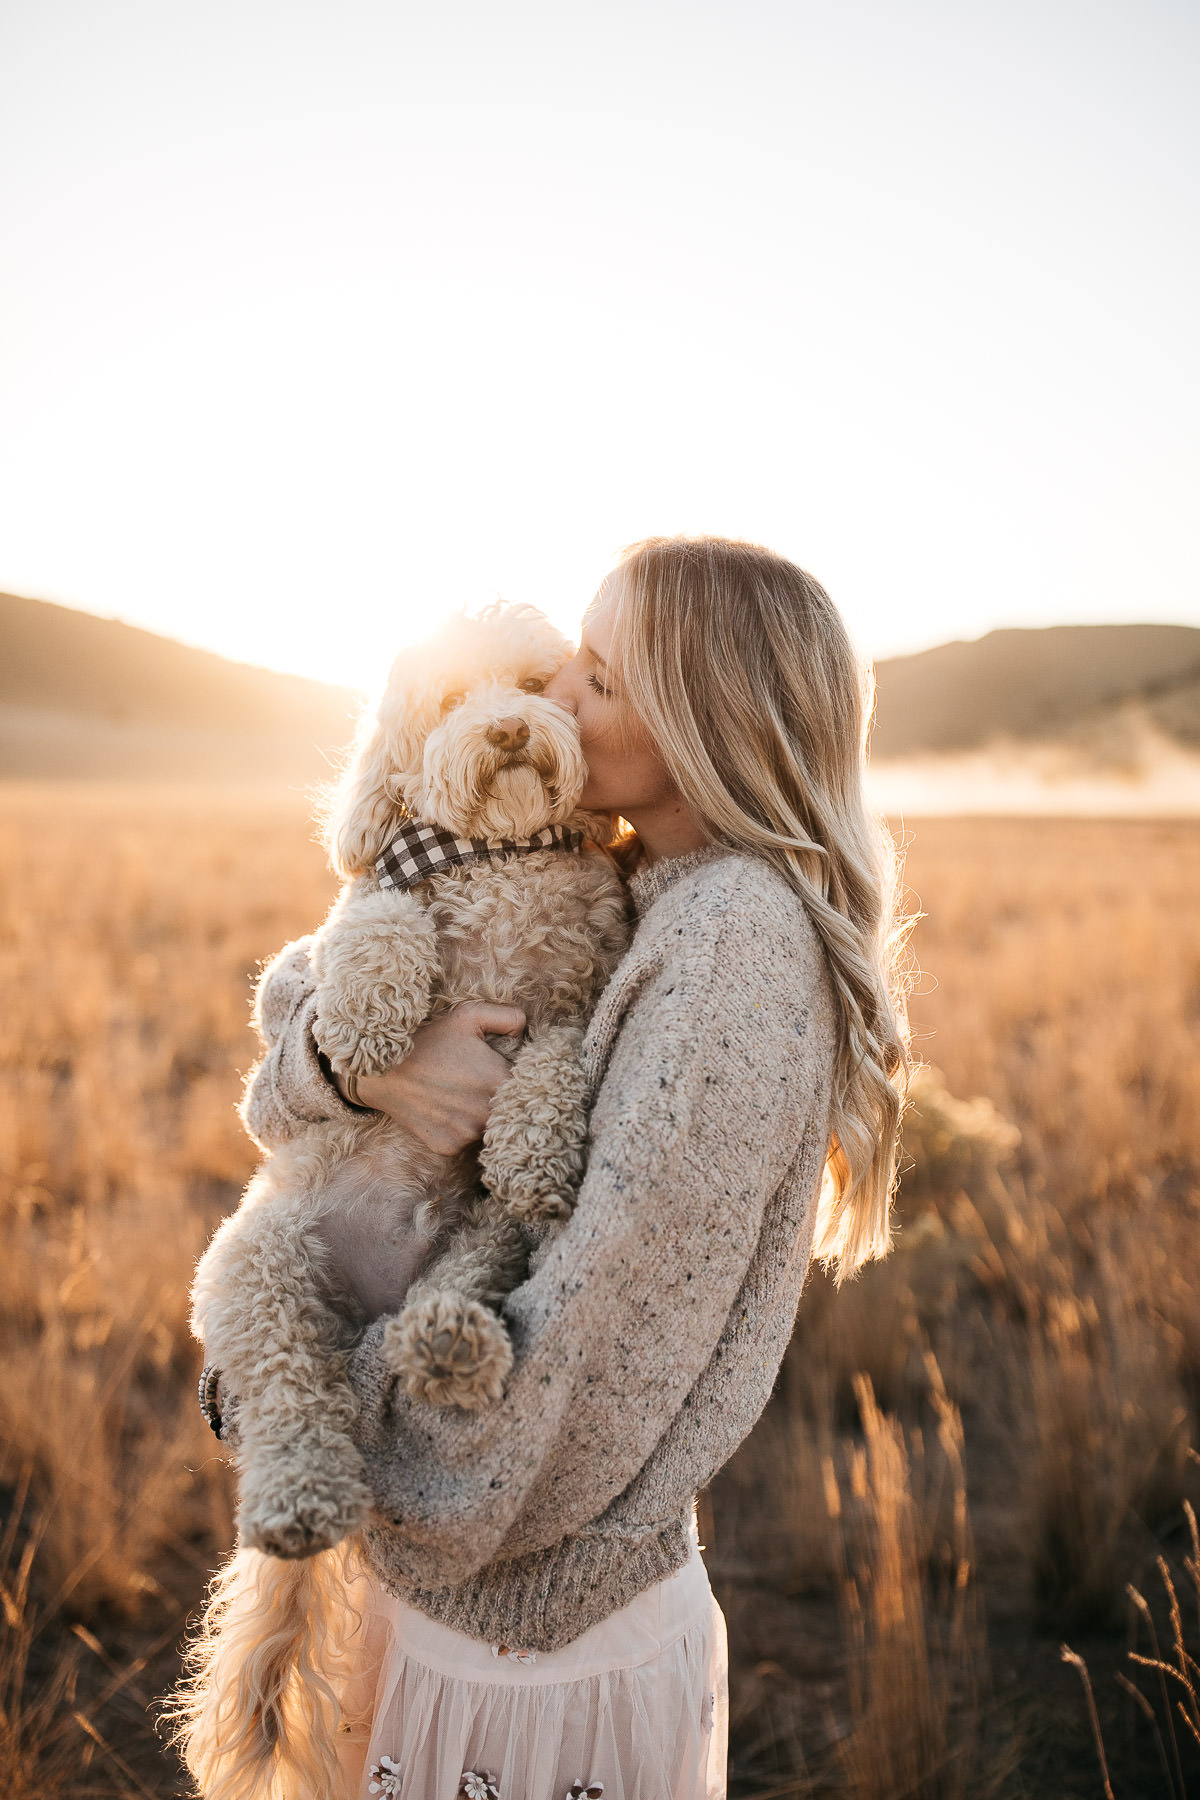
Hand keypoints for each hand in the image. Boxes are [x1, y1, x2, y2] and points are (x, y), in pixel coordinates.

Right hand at [334, 1002, 526, 1154]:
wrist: (381, 1070)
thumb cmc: (427, 1041)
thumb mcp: (468, 1016)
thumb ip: (507, 1017)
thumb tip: (526, 1030)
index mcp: (499, 1080)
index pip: (526, 1087)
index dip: (519, 1079)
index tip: (504, 1071)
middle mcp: (487, 1112)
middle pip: (508, 1110)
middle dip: (500, 1099)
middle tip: (478, 1083)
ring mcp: (467, 1133)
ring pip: (488, 1128)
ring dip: (481, 1116)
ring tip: (460, 1095)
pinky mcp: (448, 1147)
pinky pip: (465, 1141)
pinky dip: (460, 1129)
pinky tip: (445, 1110)